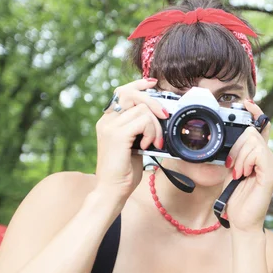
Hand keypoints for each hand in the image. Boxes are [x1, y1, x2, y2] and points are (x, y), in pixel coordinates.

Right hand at [94, 78, 167, 201]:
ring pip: (142, 109)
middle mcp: (107, 120)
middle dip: (154, 103)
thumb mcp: (134, 144)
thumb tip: (159, 117)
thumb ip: (140, 128)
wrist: (112, 190)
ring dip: (155, 126)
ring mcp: (110, 126)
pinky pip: (143, 121)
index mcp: (109, 120)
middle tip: (165, 116)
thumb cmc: (124, 171)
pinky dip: (151, 132)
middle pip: (133, 94)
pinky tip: (148, 145)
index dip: (138, 84)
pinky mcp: (117, 134)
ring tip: (153, 142)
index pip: (122, 92)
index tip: (152, 83)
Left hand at [224, 100, 272, 232]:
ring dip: (239, 156)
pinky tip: (242, 173)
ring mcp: (272, 166)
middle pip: (252, 133)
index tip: (247, 103)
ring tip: (237, 173)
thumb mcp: (232, 170)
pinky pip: (258, 154)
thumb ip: (235, 154)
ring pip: (254, 142)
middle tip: (232, 165)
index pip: (262, 128)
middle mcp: (269, 159)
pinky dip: (246, 161)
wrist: (241, 222)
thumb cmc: (236, 199)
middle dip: (237, 146)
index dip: (256, 114)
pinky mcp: (270, 174)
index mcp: (260, 156)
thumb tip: (232, 140)